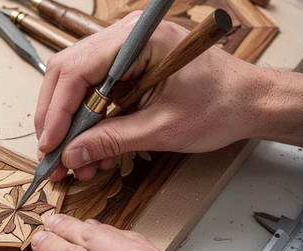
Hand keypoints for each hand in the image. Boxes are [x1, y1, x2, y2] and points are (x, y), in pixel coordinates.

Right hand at [35, 11, 302, 181]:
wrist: (252, 102)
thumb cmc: (222, 105)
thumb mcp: (164, 128)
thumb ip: (113, 140)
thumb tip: (73, 155)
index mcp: (140, 40)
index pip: (78, 69)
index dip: (57, 110)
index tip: (50, 144)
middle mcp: (128, 37)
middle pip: (69, 72)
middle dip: (57, 118)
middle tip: (53, 155)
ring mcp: (128, 50)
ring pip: (77, 84)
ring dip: (72, 125)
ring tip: (78, 162)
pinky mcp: (130, 67)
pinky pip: (96, 92)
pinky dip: (90, 123)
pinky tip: (94, 151)